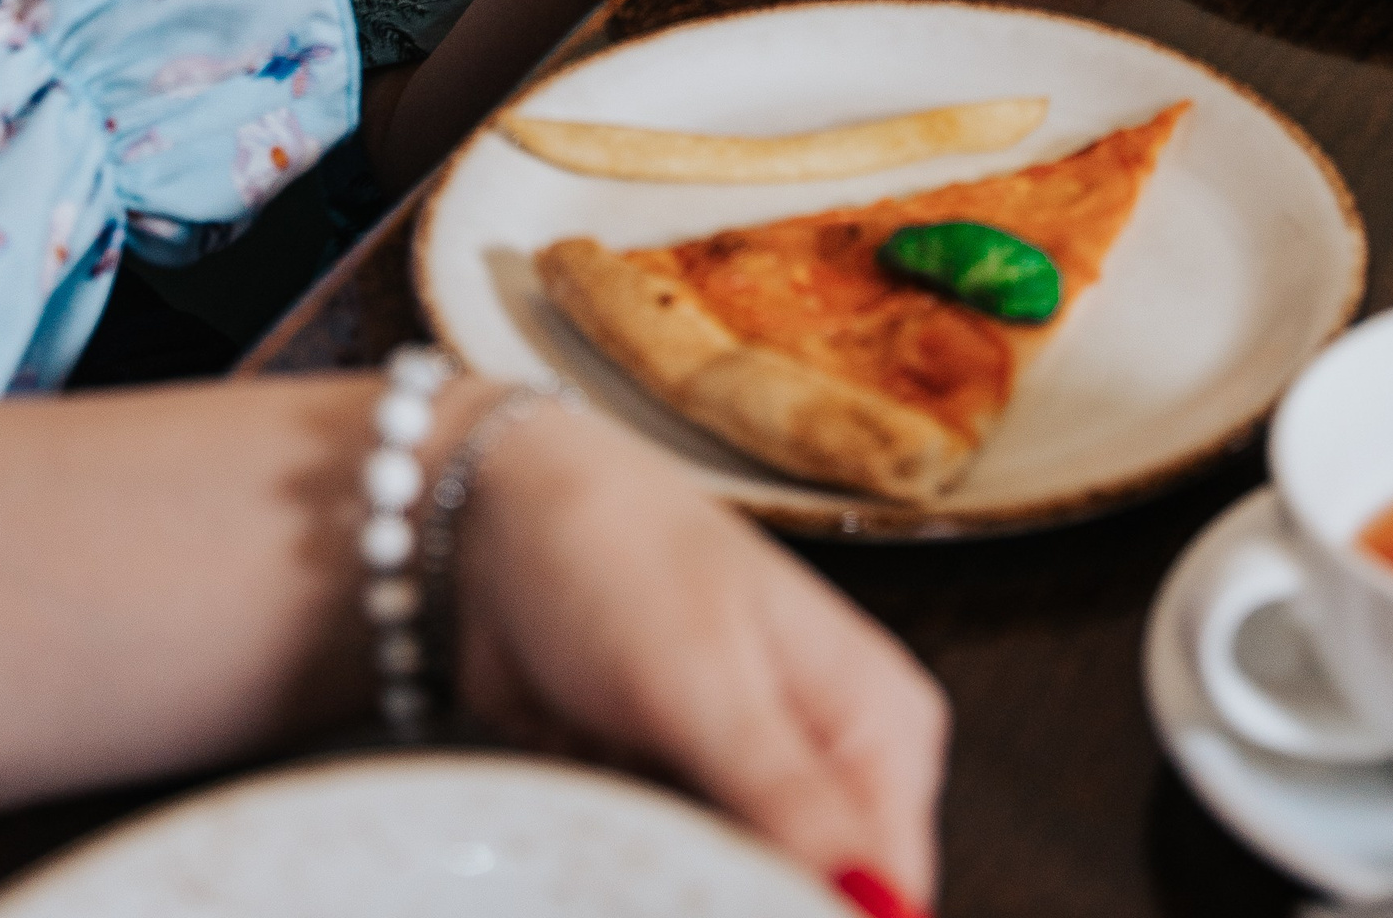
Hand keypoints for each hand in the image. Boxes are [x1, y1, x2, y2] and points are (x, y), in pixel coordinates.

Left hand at [458, 397, 947, 903]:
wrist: (497, 515)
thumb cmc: (616, 554)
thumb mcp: (706, 683)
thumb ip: (794, 804)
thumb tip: (885, 909)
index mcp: (883, 723)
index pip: (894, 889)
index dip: (824, 911)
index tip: (721, 892)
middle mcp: (834, 763)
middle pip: (817, 899)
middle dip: (733, 894)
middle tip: (659, 841)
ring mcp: (756, 787)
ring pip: (738, 898)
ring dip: (679, 885)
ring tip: (622, 807)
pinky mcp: (684, 802)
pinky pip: (677, 883)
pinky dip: (638, 872)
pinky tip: (604, 829)